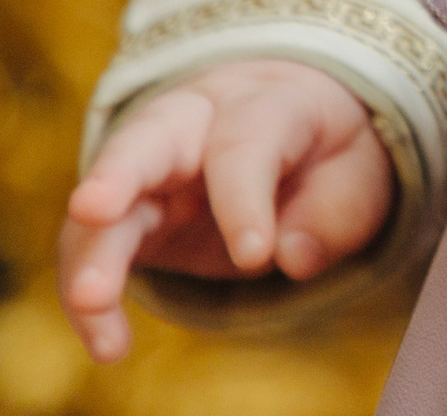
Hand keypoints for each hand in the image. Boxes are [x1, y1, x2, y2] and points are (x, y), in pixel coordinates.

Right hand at [57, 59, 391, 362]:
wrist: (289, 125)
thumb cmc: (326, 151)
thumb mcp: (357, 173)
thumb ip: (334, 212)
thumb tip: (293, 257)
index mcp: (263, 103)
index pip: (245, 142)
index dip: (244, 198)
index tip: (254, 255)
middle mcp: (194, 122)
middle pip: (147, 138)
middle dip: (117, 172)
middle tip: (92, 209)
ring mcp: (149, 164)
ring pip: (105, 202)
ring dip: (91, 254)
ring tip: (92, 307)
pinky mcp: (124, 212)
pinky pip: (91, 248)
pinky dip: (89, 293)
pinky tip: (106, 342)